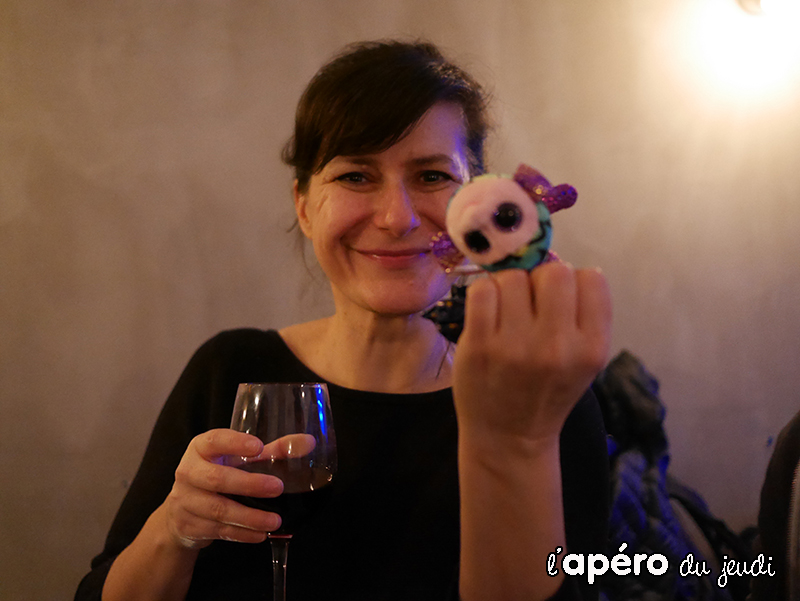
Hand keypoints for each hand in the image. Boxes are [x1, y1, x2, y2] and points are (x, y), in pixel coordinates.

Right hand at [161, 429, 284, 549]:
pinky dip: (241, 533)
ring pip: (218, 509)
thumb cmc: (219, 473)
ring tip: (275, 520)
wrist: (182, 510)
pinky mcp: (189, 525)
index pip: (214, 440)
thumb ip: (274, 450)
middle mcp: (189, 472)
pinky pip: (218, 530)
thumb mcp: (240, 459)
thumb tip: (309, 442)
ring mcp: (185, 500)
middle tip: (277, 487)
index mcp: (201, 448)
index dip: (235, 443)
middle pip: (217, 478)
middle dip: (249, 484)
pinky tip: (260, 534)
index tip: (259, 447)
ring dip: (249, 516)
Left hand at [453, 263, 611, 445]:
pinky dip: (484, 295)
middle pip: (554, 271)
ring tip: (508, 314)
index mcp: (592, 348)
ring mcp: (515, 346)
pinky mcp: (478, 345)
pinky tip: (488, 316)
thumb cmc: (547, 390)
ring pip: (513, 276)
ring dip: (509, 288)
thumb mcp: (581, 358)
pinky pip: (482, 289)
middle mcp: (558, 346)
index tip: (560, 303)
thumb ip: (578, 312)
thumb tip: (550, 255)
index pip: (591, 278)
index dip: (574, 283)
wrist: (509, 437)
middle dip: (540, 282)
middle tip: (530, 306)